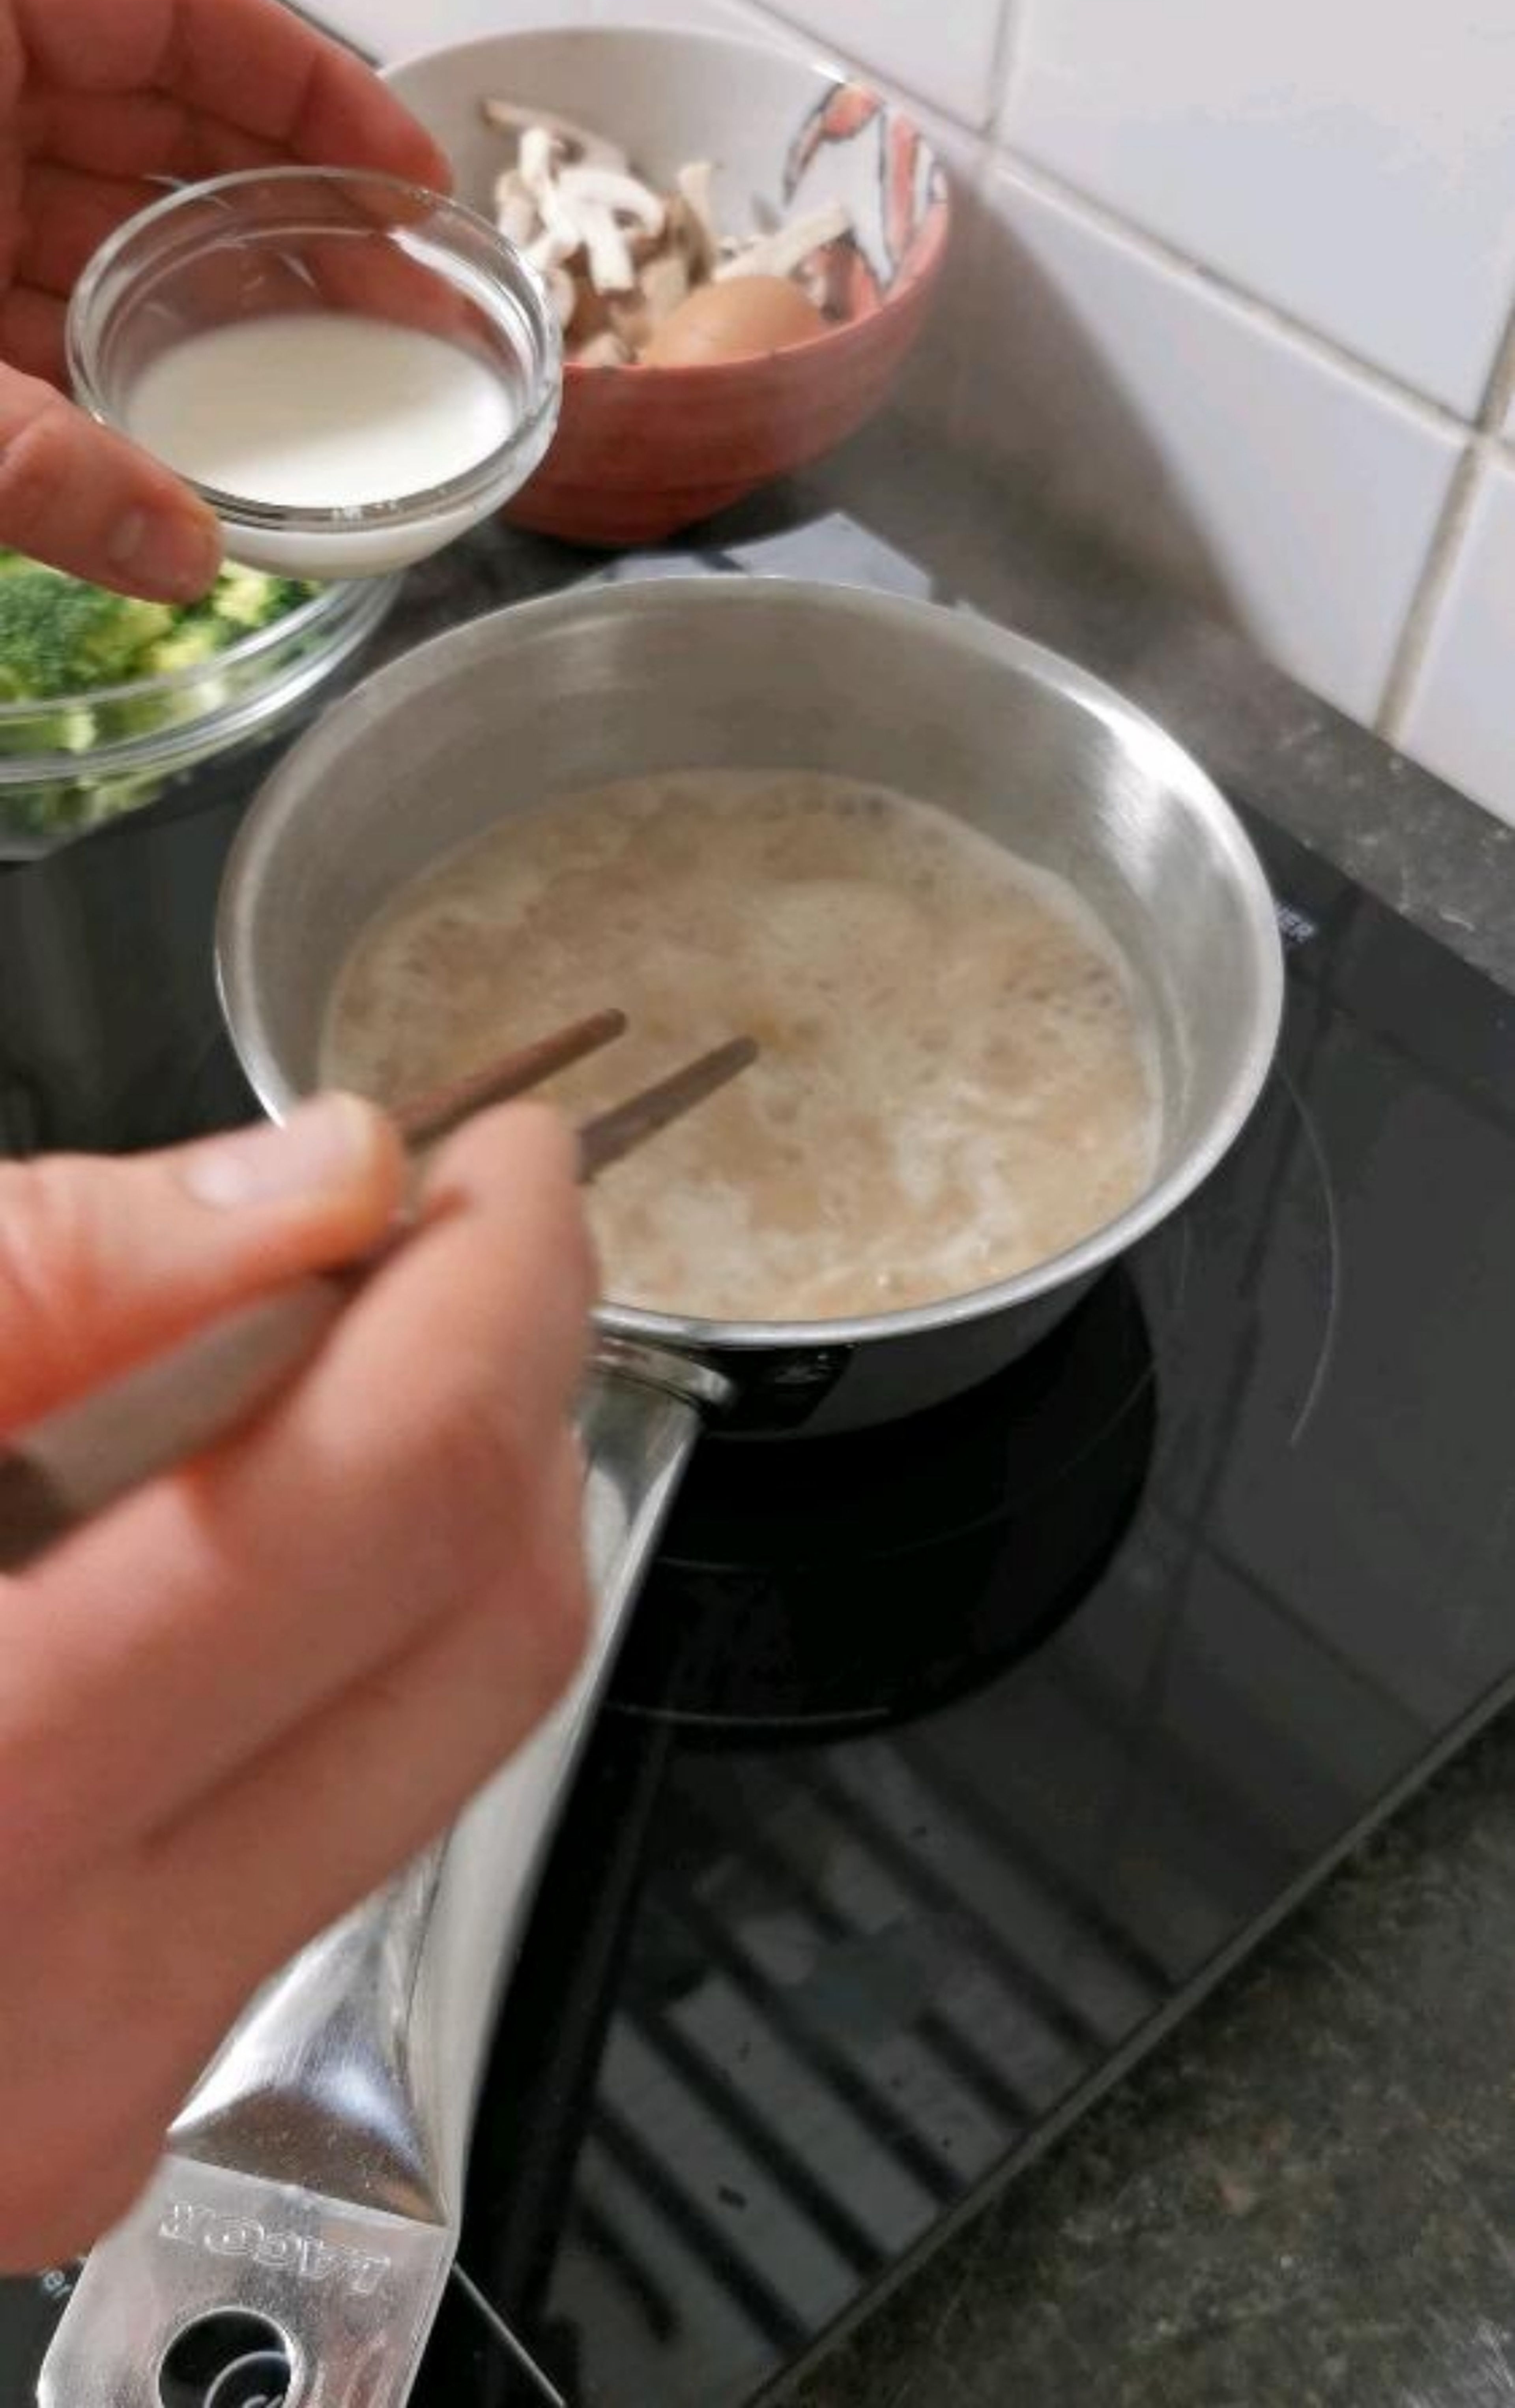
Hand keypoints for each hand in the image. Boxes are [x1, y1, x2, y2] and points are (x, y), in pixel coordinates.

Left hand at [0, 0, 449, 598]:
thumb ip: (31, 461)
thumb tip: (182, 556)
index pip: (173, 14)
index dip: (309, 86)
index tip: (415, 183)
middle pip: (165, 122)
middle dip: (295, 209)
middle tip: (411, 302)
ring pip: (111, 226)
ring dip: (227, 298)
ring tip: (340, 369)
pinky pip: (38, 305)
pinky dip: (119, 361)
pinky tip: (199, 428)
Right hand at [0, 1094, 593, 2267]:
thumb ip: (43, 1276)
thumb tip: (320, 1181)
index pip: (393, 1496)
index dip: (497, 1287)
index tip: (506, 1169)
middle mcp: (59, 2001)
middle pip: (479, 1636)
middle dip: (515, 1396)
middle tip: (461, 1244)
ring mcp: (94, 2084)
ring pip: (439, 1746)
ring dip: (440, 1528)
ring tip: (335, 1376)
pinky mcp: (102, 2100)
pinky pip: (328, 1839)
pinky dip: (337, 1660)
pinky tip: (238, 1549)